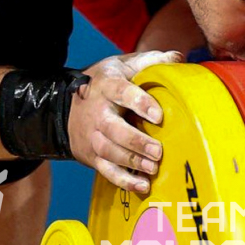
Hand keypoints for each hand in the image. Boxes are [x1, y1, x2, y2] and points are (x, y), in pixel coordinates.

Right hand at [68, 50, 181, 194]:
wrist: (66, 108)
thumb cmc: (104, 85)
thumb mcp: (122, 66)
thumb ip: (149, 61)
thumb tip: (177, 57)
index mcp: (106, 86)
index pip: (122, 93)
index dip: (139, 103)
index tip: (159, 115)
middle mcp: (97, 112)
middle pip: (113, 129)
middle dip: (136, 142)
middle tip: (158, 151)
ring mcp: (93, 137)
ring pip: (109, 152)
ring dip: (132, 162)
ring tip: (153, 168)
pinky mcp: (92, 156)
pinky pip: (106, 171)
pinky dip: (123, 181)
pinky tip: (142, 186)